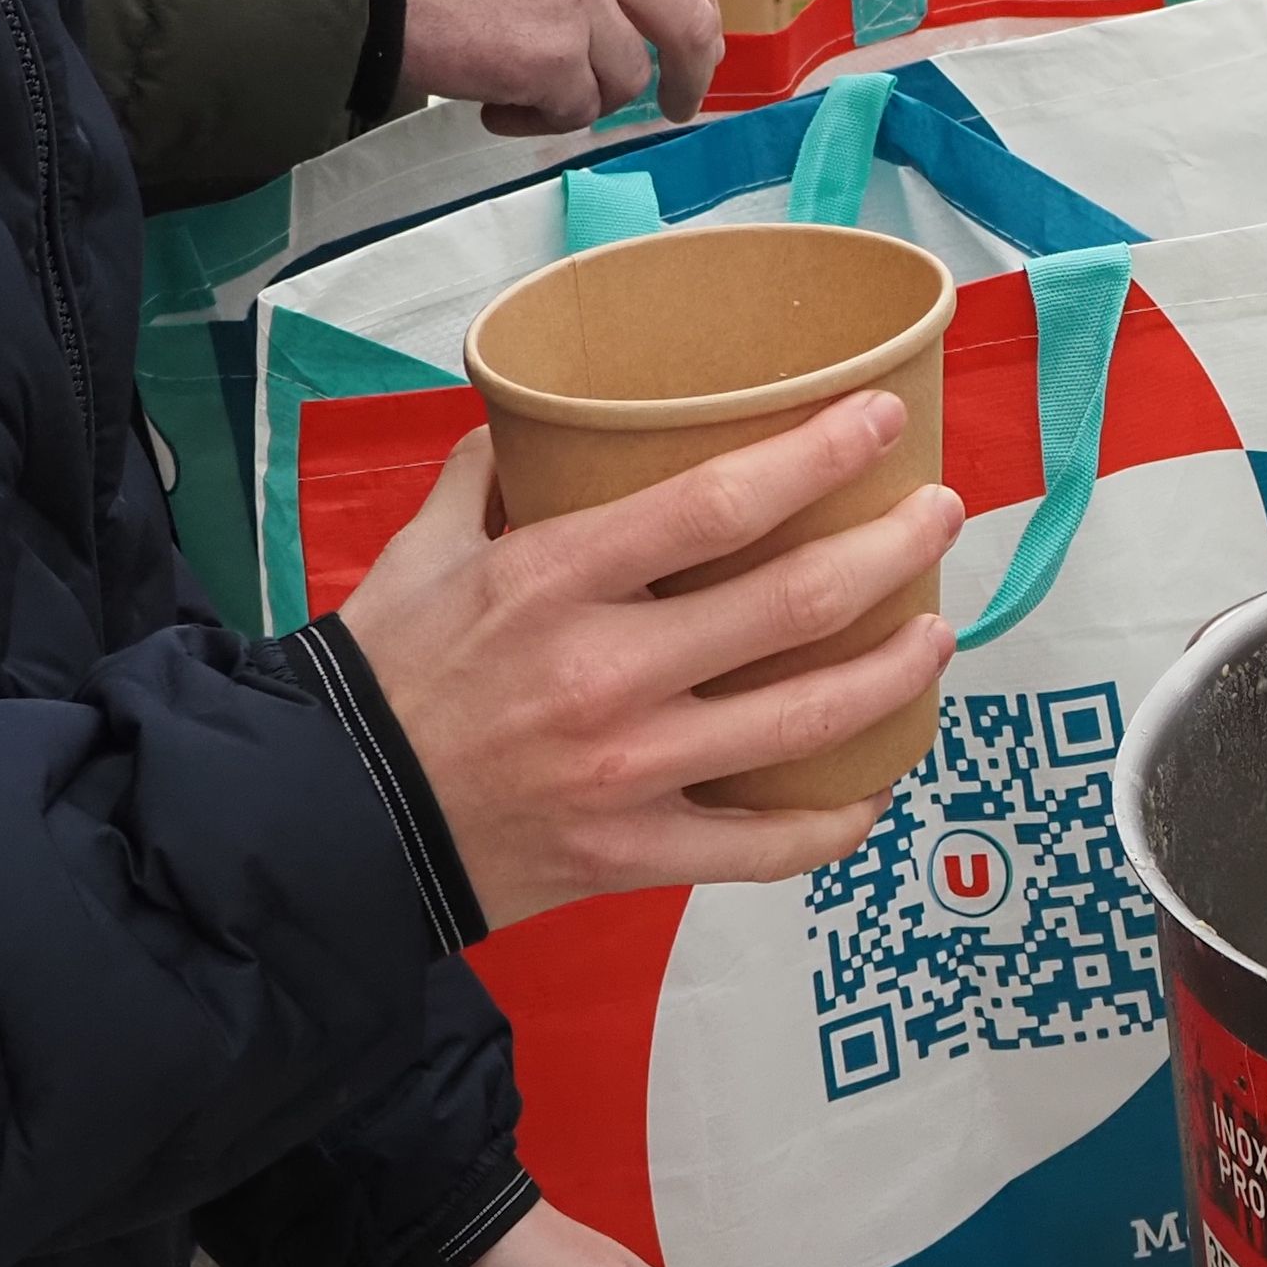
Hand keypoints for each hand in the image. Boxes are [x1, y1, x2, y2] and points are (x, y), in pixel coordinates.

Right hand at [335, 397, 963, 921]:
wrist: (326, 823)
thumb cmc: (382, 676)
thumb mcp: (423, 550)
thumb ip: (491, 473)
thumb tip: (541, 411)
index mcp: (556, 581)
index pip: (718, 503)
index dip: (818, 454)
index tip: (883, 418)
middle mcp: (608, 673)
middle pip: (794, 603)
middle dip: (893, 548)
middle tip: (940, 514)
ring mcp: (630, 771)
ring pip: (807, 720)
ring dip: (895, 672)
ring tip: (937, 631)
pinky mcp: (633, 854)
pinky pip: (763, 848)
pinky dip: (834, 822)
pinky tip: (872, 786)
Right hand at [399, 0, 724, 130]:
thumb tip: (650, 9)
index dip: (700, 9)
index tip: (695, 46)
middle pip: (689, 20)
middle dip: (690, 74)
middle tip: (676, 104)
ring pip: (628, 76)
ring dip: (581, 97)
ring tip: (521, 87)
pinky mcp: (554, 56)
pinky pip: (578, 110)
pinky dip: (541, 119)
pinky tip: (497, 102)